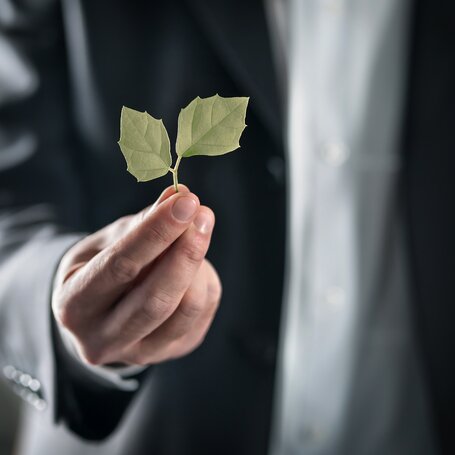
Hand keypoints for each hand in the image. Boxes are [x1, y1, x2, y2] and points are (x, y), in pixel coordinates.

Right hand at [52, 185, 221, 365]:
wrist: (98, 314)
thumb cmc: (99, 268)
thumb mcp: (107, 242)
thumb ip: (142, 223)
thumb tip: (180, 196)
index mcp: (74, 306)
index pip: (121, 266)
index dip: (157, 232)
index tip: (186, 202)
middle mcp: (102, 339)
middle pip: (156, 298)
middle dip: (186, 252)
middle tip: (203, 214)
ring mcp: (139, 353)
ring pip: (186, 309)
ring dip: (199, 265)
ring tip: (196, 234)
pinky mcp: (170, 353)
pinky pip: (201, 314)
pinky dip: (204, 281)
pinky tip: (195, 264)